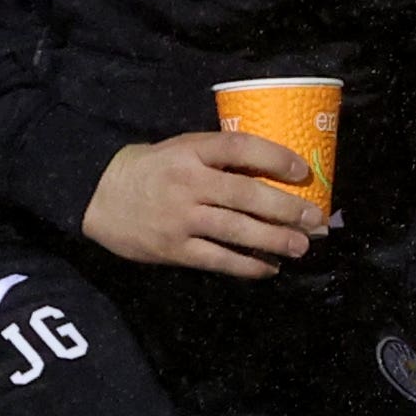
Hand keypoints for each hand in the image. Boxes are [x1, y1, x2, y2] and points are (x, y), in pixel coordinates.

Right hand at [79, 133, 322, 275]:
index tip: (303, 170)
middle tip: (316, 220)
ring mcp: (181, 218)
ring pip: (237, 230)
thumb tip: (272, 172)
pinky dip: (247, 266)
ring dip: (275, 240)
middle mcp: (188, 183)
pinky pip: (218, 260)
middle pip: (246, 194)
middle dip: (287, 208)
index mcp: (191, 151)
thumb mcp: (180, 150)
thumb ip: (217, 158)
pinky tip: (269, 269)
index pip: (239, 147)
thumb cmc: (151, 170)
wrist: (99, 196)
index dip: (275, 157)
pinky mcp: (175, 249)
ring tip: (301, 247)